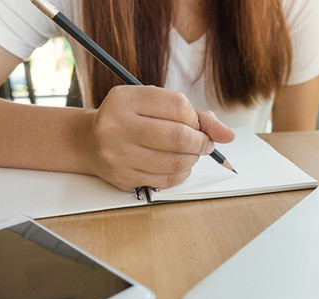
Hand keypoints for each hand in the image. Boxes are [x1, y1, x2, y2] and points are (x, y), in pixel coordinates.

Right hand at [86, 85, 233, 190]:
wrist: (90, 142)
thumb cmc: (132, 119)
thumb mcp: (155, 105)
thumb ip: (195, 115)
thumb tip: (227, 135)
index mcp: (126, 98)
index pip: (178, 106)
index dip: (195, 118)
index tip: (196, 124)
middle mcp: (117, 125)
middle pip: (179, 137)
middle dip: (201, 142)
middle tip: (203, 143)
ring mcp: (117, 153)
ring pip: (175, 161)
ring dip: (192, 159)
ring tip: (190, 153)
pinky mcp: (122, 176)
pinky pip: (165, 180)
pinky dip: (180, 173)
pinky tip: (177, 165)